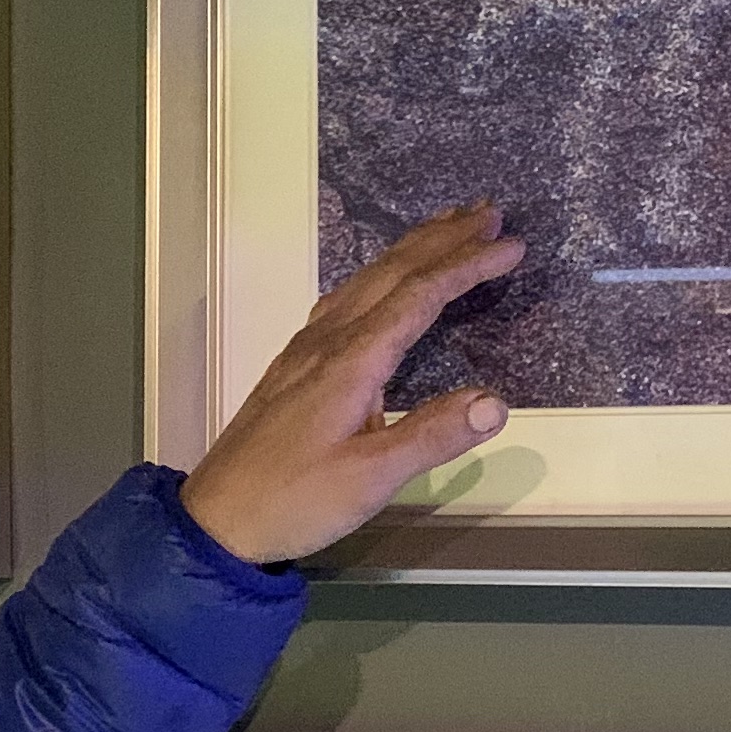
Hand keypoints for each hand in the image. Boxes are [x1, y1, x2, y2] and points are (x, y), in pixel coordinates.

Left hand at [179, 205, 526, 567]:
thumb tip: (497, 401)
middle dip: (442, 239)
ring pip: (364, 280)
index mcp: (351, 361)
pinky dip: (378, 276)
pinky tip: (381, 283)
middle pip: (390, 272)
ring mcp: (306, 350)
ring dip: (409, 250)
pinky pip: (345, 298)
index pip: (419, 296)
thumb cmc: (295, 500)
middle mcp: (327, 342)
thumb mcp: (371, 479)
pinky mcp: (295, 366)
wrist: (218, 519)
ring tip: (446, 227)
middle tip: (490, 212)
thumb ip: (433, 436)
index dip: (467, 266)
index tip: (513, 246)